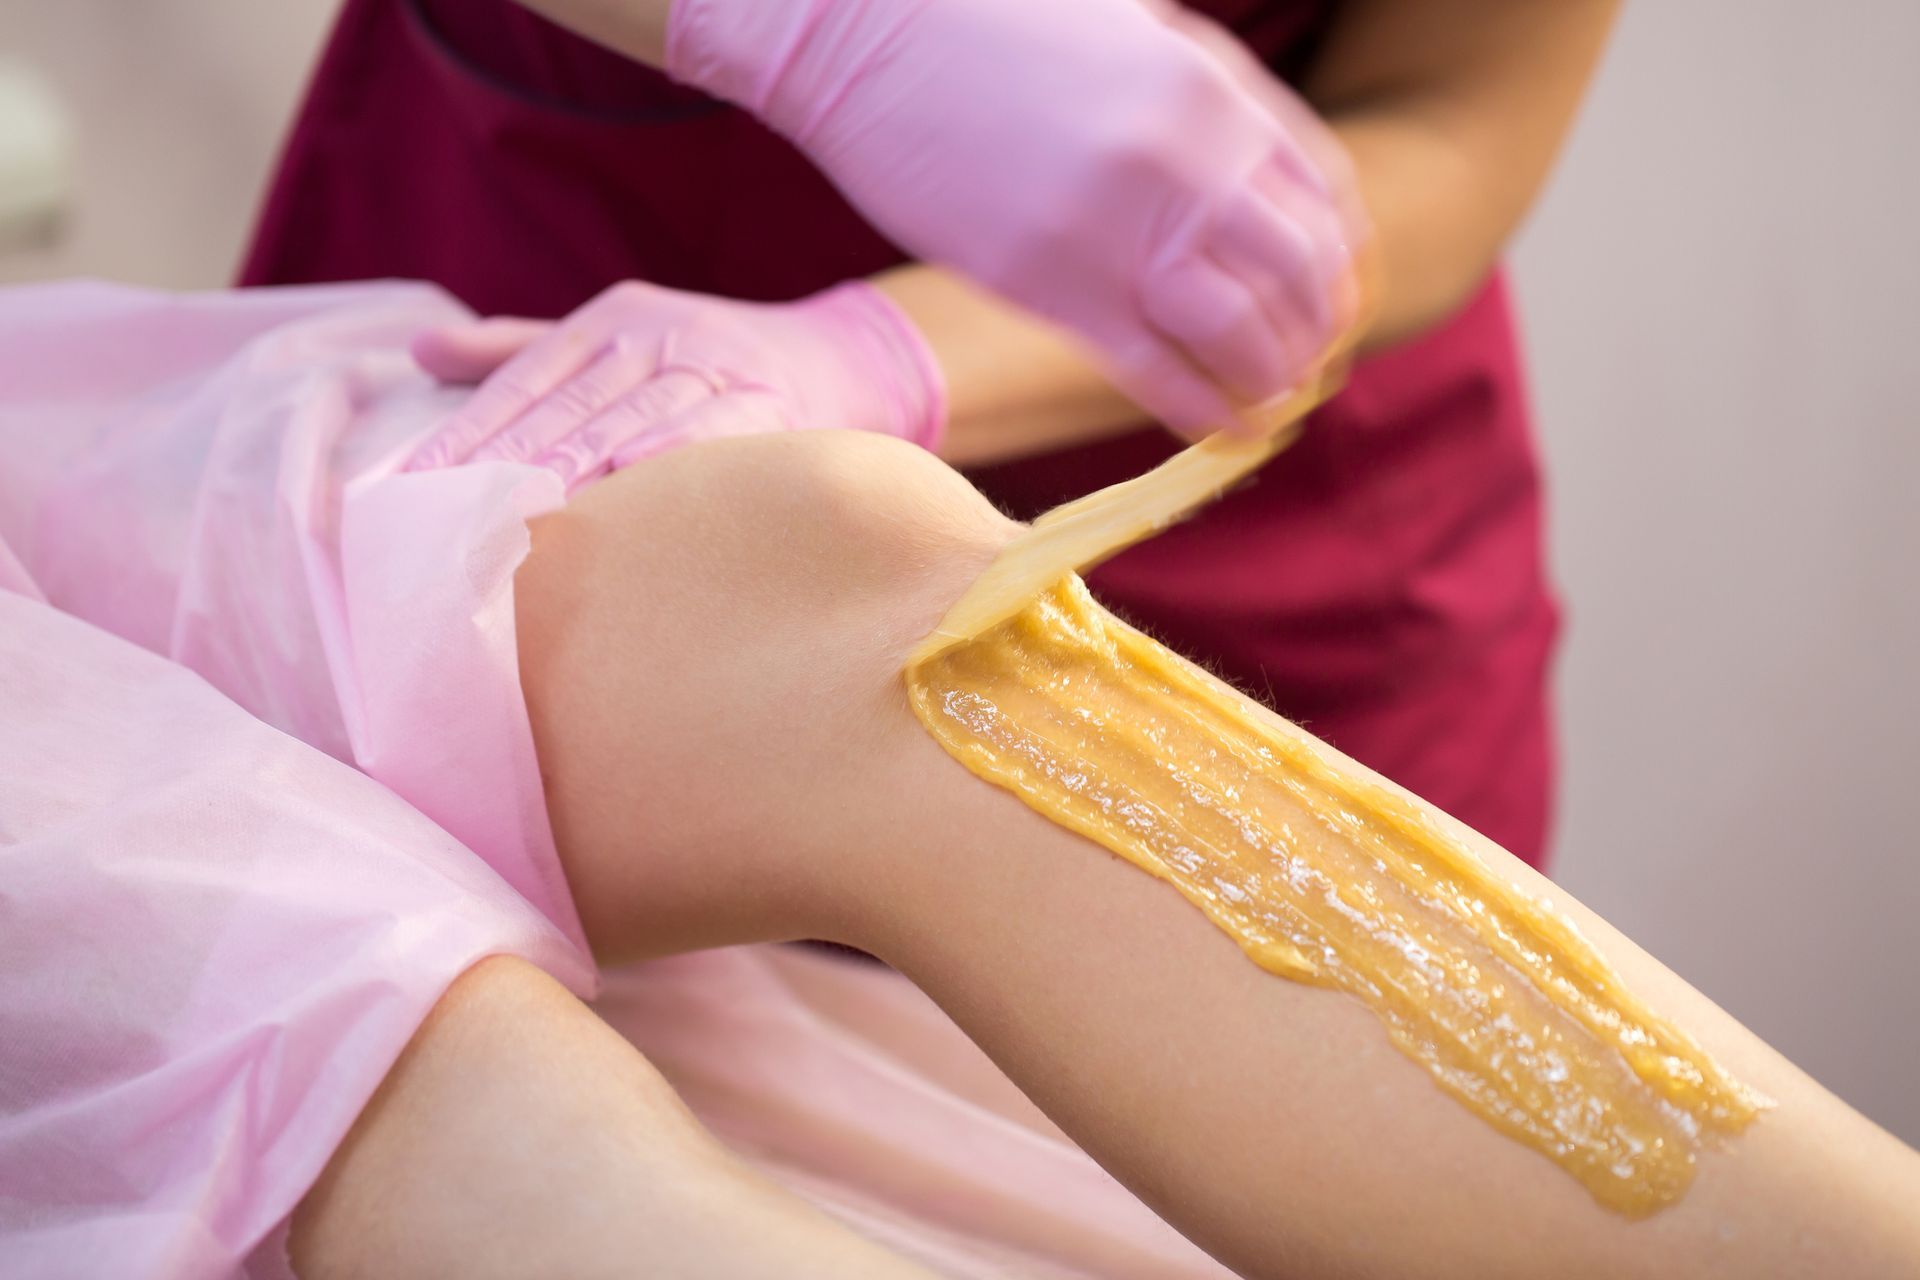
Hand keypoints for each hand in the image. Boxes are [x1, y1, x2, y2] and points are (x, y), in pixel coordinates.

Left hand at [405, 281, 945, 489]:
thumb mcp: (613, 338)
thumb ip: (517, 352)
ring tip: (509, 523)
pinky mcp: (759, 405)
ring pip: (622, 429)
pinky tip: (617, 502)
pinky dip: (659, 471)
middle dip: (500, 466)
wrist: (831, 358)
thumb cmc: (702, 360)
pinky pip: (701, 443)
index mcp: (607, 319)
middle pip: (563, 409)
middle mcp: (652, 335)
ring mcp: (707, 367)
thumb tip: (418, 350)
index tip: (413, 485)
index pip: (523, 381)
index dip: (466, 433)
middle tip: (446, 518)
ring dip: (565, 478)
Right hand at [668, 0, 1362, 435]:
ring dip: (1269, 379)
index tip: (1331, 299)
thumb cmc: (985, 24)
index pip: (1324, 198)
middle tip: (1307, 366)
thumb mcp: (1129, 38)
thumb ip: (1194, 108)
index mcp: (1214, 90)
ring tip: (1269, 404)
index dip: (1338, 264)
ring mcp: (1123, 227)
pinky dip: (1201, 409)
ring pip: (1242, 332)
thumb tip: (1234, 184)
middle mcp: (1188, 161)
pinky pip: (1156, 370)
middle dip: (1314, 332)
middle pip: (1299, 273)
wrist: (866, 33)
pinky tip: (1217, 430)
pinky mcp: (1054, 285)